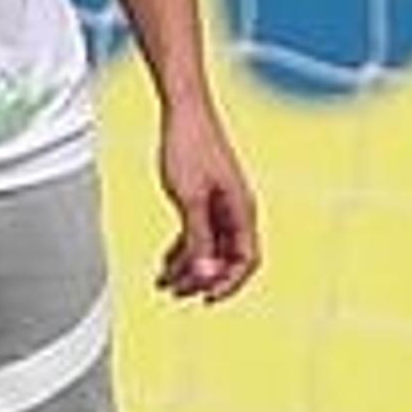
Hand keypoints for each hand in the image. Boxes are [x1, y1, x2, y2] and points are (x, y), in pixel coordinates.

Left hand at [154, 107, 259, 301]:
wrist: (184, 112)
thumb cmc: (191, 145)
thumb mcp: (189, 199)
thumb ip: (198, 238)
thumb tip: (203, 273)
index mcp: (242, 211)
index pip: (245, 260)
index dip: (228, 283)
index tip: (207, 299)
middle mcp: (236, 211)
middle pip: (226, 259)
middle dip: (202, 279)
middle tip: (177, 293)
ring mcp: (220, 206)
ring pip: (209, 249)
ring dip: (189, 268)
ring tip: (166, 283)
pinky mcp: (205, 199)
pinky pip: (198, 234)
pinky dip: (183, 251)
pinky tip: (166, 262)